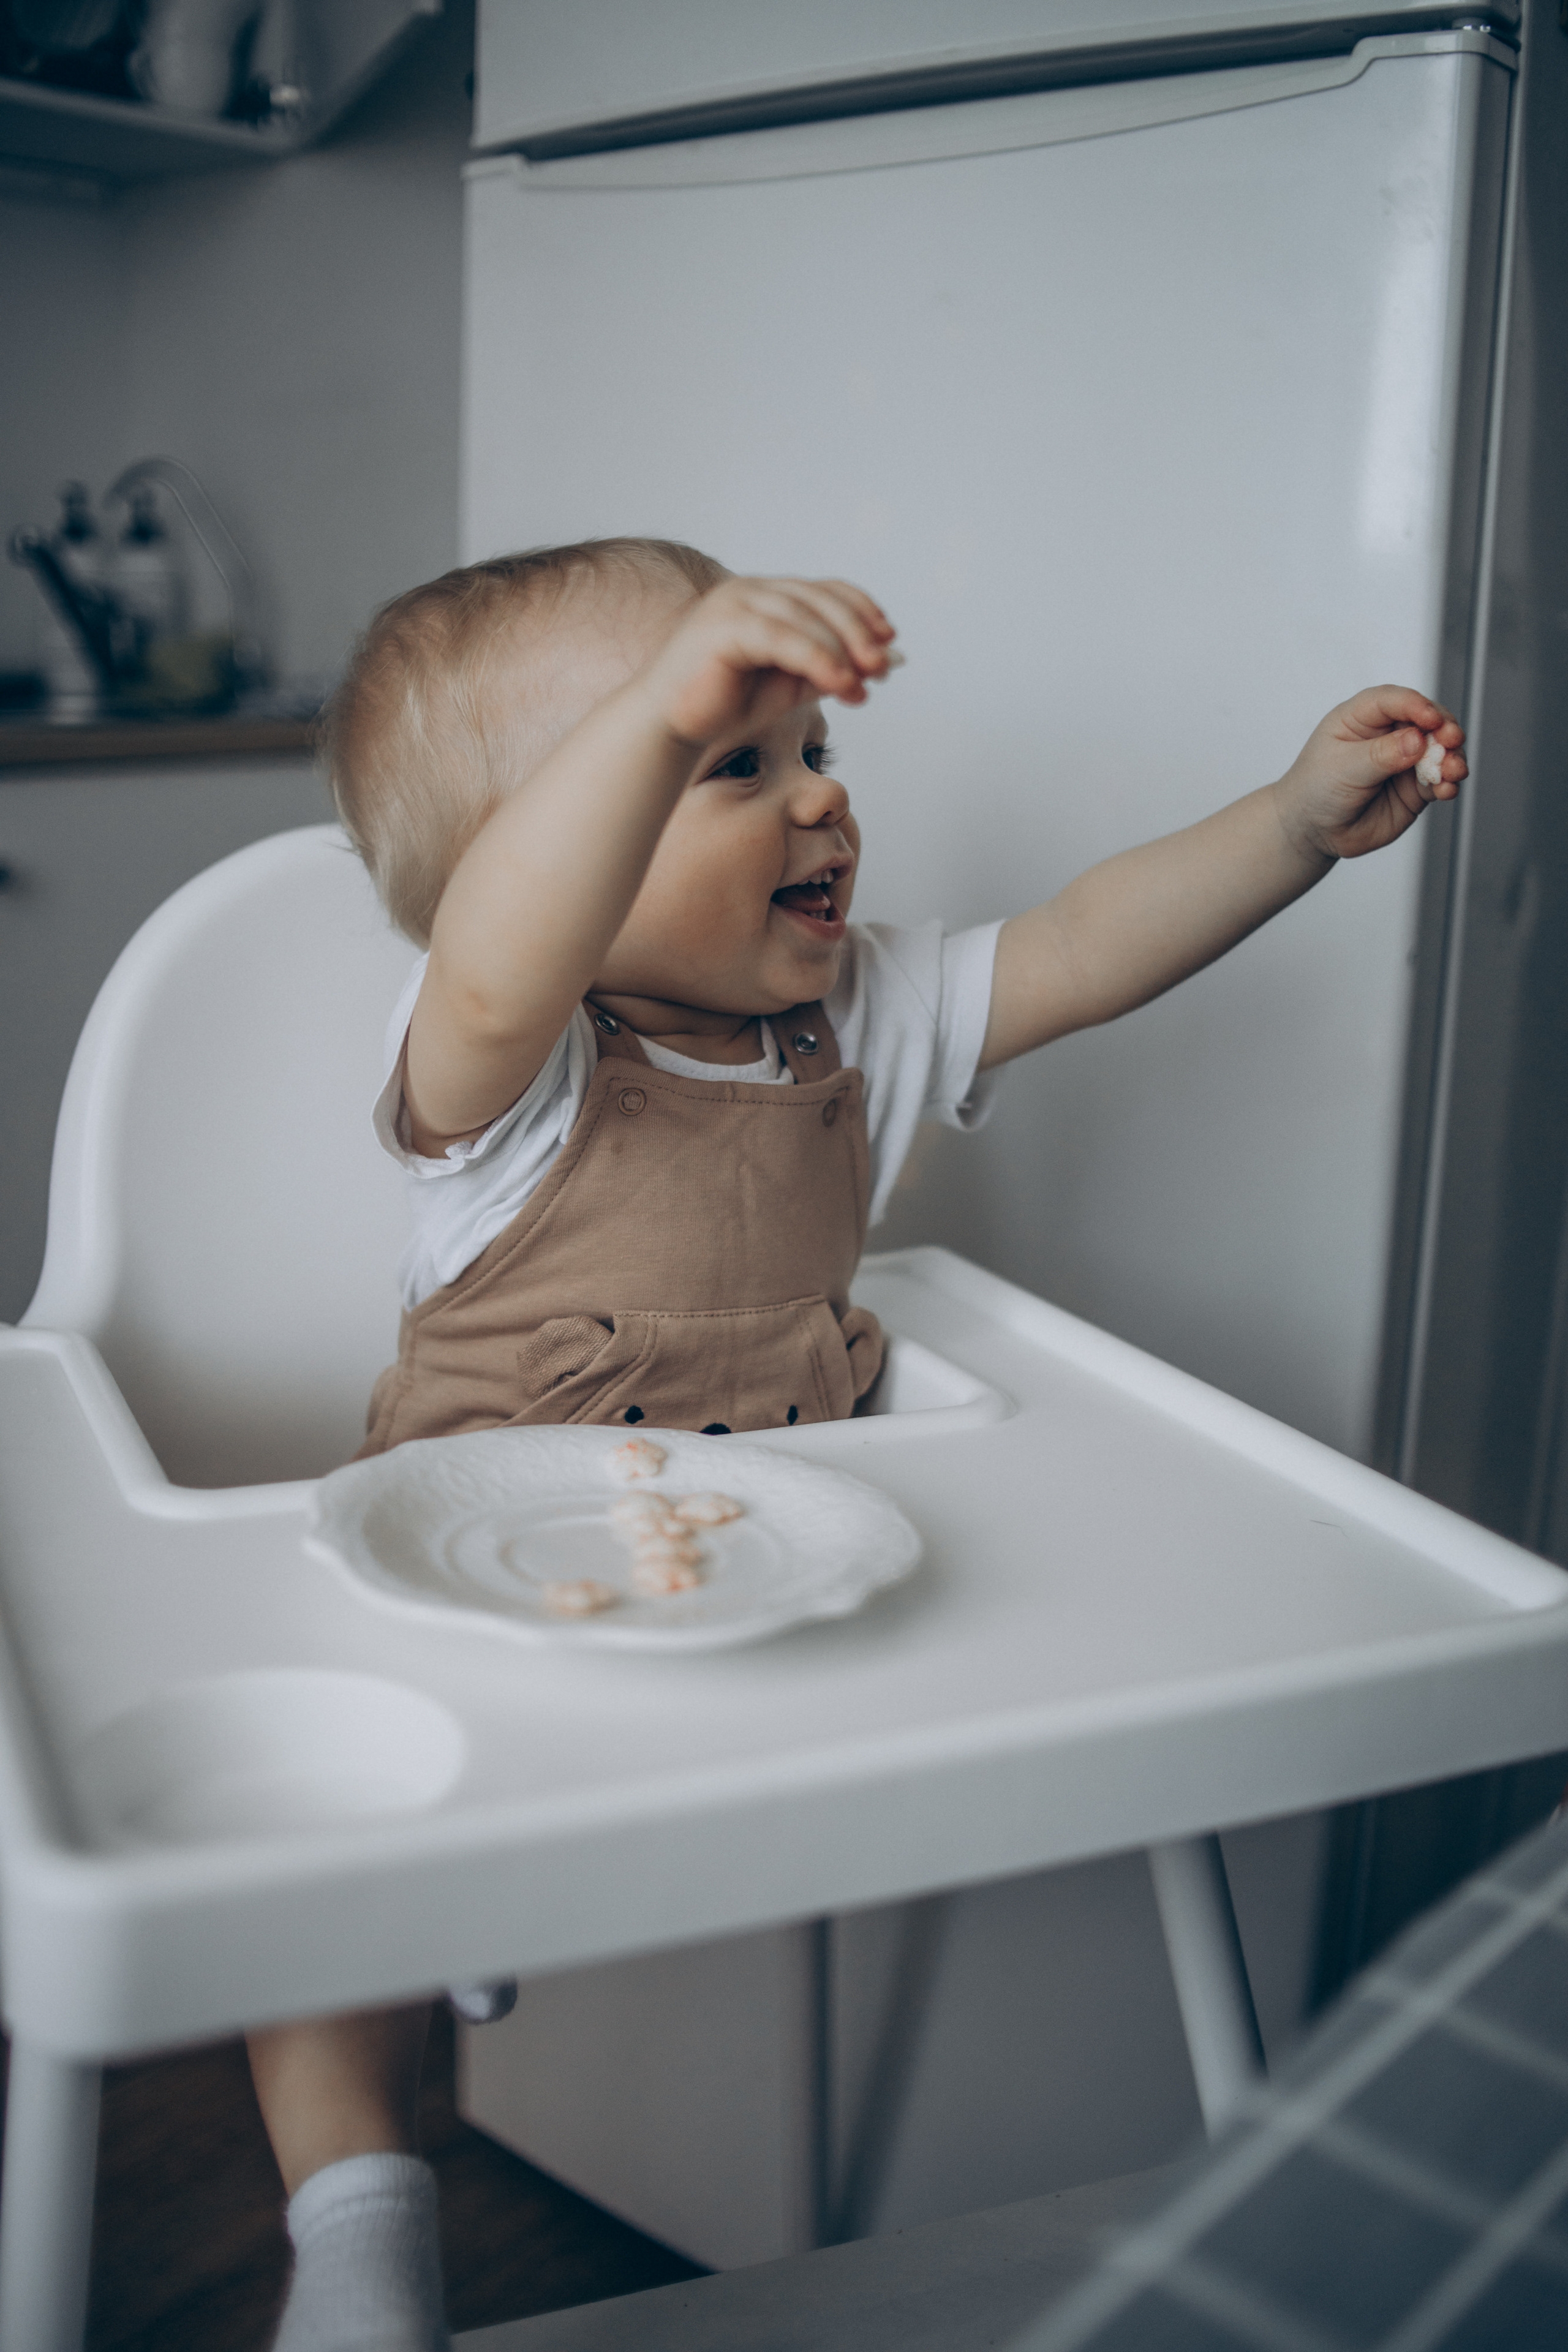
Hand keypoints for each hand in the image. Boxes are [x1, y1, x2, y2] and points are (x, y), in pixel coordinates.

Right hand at [636, 575, 896, 749]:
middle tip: (883, 667)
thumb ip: (831, 669)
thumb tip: (887, 662)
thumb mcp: (791, 685)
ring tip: (863, 685)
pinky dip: (817, 659)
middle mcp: (751, 590)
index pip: (825, 590)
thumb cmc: (726, 706)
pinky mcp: (724, 627)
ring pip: (805, 617)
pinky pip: (782, 638)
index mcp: (766, 597)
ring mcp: (734, 603)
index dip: (862, 610)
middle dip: (858, 632)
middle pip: (820, 599)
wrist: (670, 727)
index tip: (890, 638)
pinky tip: (840, 683)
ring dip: (842, 651)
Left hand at [1275, 686, 1465, 862]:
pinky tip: (1447, 789)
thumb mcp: (1343, 767)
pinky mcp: (1416, 787)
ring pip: (1440, 751)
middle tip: (1452, 741)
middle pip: (1427, 721)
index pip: (1395, 700)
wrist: (1312, 830)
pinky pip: (1440, 781)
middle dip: (1444, 729)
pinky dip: (1449, 783)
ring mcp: (1406, 759)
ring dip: (1453, 758)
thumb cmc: (1317, 788)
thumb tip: (1417, 741)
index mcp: (1363, 716)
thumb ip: (1380, 755)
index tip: (1432, 720)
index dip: (1417, 706)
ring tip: (1453, 771)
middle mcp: (1389, 733)